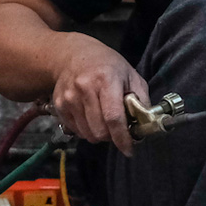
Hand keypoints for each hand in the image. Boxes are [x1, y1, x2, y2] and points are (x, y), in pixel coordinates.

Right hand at [50, 35, 150, 155]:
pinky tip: (91, 117)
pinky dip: (86, 130)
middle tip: (117, 129)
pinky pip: (76, 131)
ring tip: (103, 121)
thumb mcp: (130, 75)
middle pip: (99, 130)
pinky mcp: (59, 105)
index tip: (129, 149)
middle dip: (111, 137)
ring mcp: (69, 98)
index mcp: (105, 80)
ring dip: (98, 134)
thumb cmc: (106, 65)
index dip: (122, 138)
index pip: (113, 117)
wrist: (72, 55)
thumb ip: (141, 99)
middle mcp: (84, 89)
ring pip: (87, 134)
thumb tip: (147, 123)